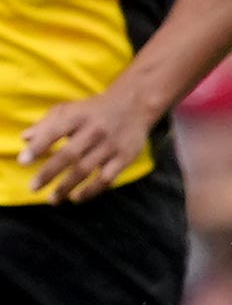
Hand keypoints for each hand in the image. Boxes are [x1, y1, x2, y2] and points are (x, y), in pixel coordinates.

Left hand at [21, 84, 152, 202]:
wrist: (134, 105)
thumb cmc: (93, 110)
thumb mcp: (70, 110)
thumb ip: (47, 123)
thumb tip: (25, 138)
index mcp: (78, 117)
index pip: (54, 131)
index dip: (38, 146)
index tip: (23, 161)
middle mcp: (94, 130)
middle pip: (69, 154)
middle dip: (49, 172)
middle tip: (33, 187)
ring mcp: (110, 145)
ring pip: (86, 169)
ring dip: (67, 186)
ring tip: (53, 199)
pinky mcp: (125, 157)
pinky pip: (106, 178)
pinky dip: (91, 191)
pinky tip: (76, 198)